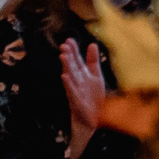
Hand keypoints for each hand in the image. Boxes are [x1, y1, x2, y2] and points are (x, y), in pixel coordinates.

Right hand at [59, 41, 106, 158]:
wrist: (94, 119)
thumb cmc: (93, 97)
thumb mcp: (96, 76)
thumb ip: (93, 61)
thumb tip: (92, 44)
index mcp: (82, 75)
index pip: (76, 61)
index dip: (73, 51)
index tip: (69, 39)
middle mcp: (77, 82)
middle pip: (72, 67)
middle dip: (68, 57)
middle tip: (64, 46)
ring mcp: (76, 92)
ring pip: (70, 77)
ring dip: (66, 67)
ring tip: (63, 56)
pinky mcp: (77, 102)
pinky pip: (72, 92)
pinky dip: (69, 85)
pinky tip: (64, 77)